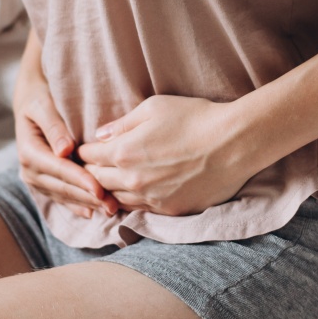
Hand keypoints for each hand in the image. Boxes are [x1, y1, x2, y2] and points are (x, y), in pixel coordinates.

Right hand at [15, 82, 119, 219]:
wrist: (30, 102)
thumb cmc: (39, 98)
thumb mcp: (43, 105)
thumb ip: (54, 126)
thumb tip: (65, 150)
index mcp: (28, 152)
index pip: (59, 169)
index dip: (80, 180)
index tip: (100, 189)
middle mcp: (29, 170)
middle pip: (64, 187)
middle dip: (89, 197)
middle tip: (113, 205)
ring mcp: (36, 179)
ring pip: (65, 196)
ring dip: (88, 203)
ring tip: (111, 209)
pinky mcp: (44, 182)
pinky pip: (62, 197)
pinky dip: (79, 205)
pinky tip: (94, 212)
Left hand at [77, 95, 250, 216]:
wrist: (234, 143)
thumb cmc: (195, 118)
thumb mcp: (154, 108)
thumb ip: (122, 124)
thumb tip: (101, 135)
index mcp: (124, 152)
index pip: (88, 157)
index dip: (83, 152)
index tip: (83, 150)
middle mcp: (132, 181)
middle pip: (97, 182)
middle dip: (91, 173)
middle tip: (89, 168)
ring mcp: (152, 199)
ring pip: (116, 200)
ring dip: (109, 190)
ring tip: (108, 182)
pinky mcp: (171, 211)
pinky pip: (141, 211)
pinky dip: (132, 201)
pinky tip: (135, 192)